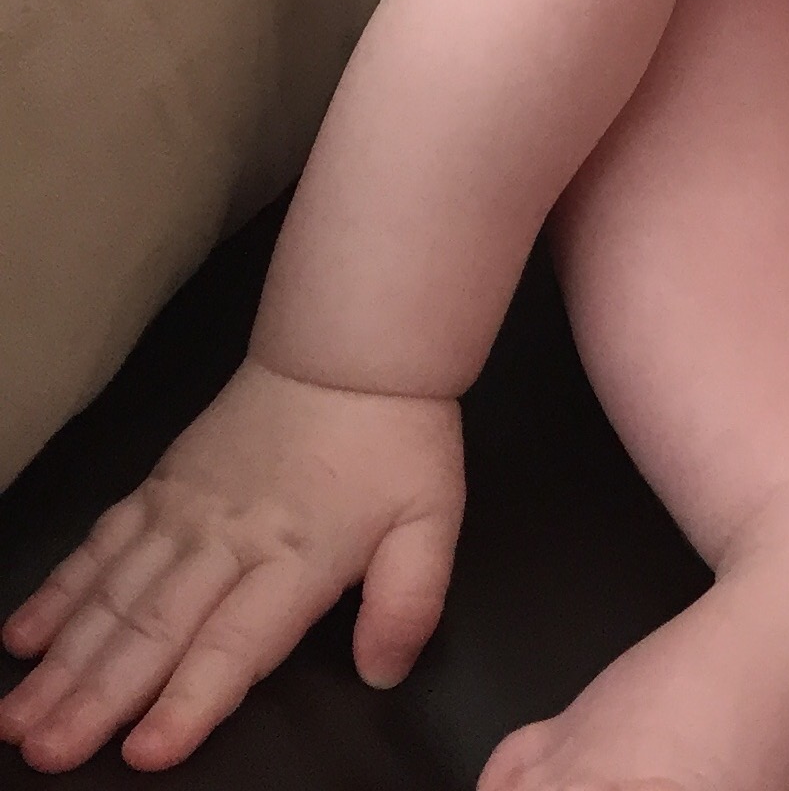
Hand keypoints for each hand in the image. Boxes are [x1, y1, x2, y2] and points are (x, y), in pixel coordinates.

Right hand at [0, 356, 463, 772]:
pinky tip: (22, 637)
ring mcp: (184, 513)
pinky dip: (58, 591)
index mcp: (296, 559)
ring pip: (114, 596)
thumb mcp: (432, 518)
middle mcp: (228, 542)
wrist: (353, 352)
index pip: (235, 643)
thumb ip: (411, 599)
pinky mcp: (160, 488)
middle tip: (46, 753)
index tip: (146, 752)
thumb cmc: (396, 440)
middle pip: (155, 631)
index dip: (192, 700)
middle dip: (97, 699)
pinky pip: (101, 545)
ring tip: (17, 716)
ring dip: (63, 661)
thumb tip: (385, 673)